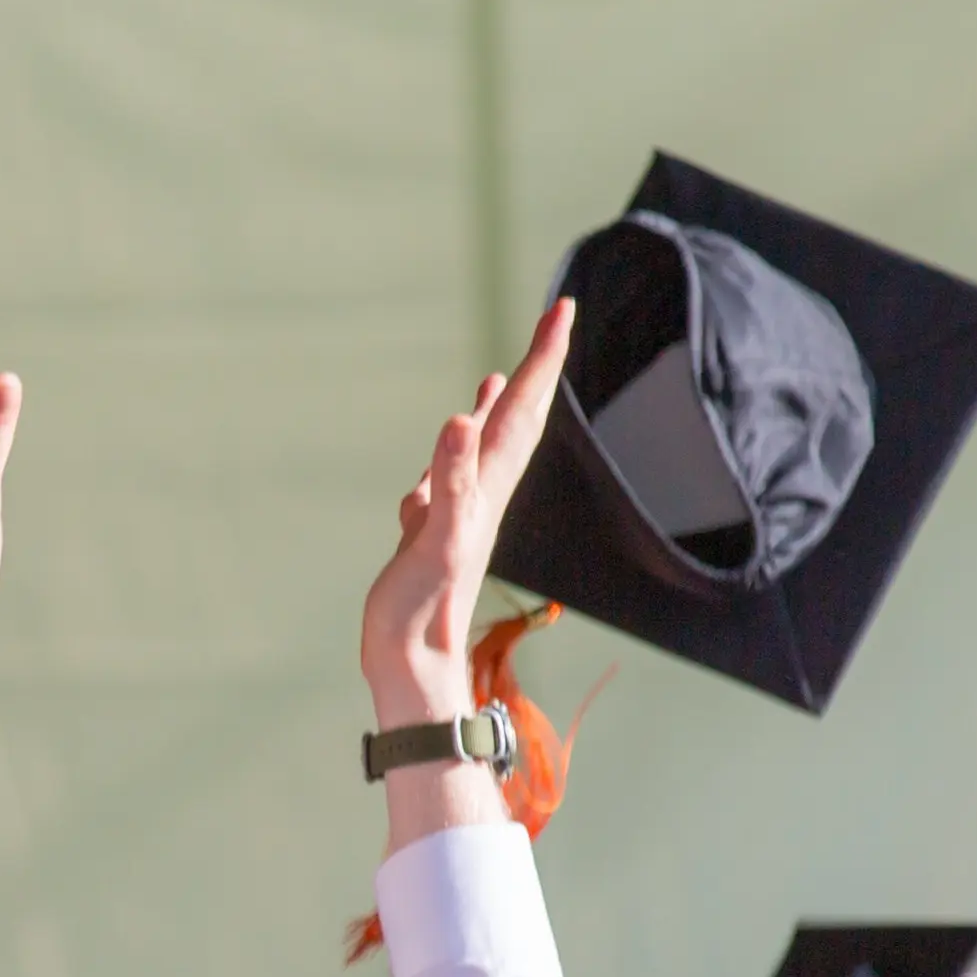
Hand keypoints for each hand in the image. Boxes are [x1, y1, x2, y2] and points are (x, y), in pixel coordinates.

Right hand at [361, 298, 576, 726]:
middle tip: (555, 318)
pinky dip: (458, 445)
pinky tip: (453, 441)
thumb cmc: (422, 612)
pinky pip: (453, 473)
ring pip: (488, 445)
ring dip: (501, 405)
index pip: (523, 409)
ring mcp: (460, 511)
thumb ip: (448, 484)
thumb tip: (459, 422)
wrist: (414, 667)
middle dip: (537, 367)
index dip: (543, 357)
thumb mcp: (434, 543)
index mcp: (487, 487)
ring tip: (507, 372)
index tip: (563, 308)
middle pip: (517, 417)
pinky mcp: (434, 529)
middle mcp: (482, 492)